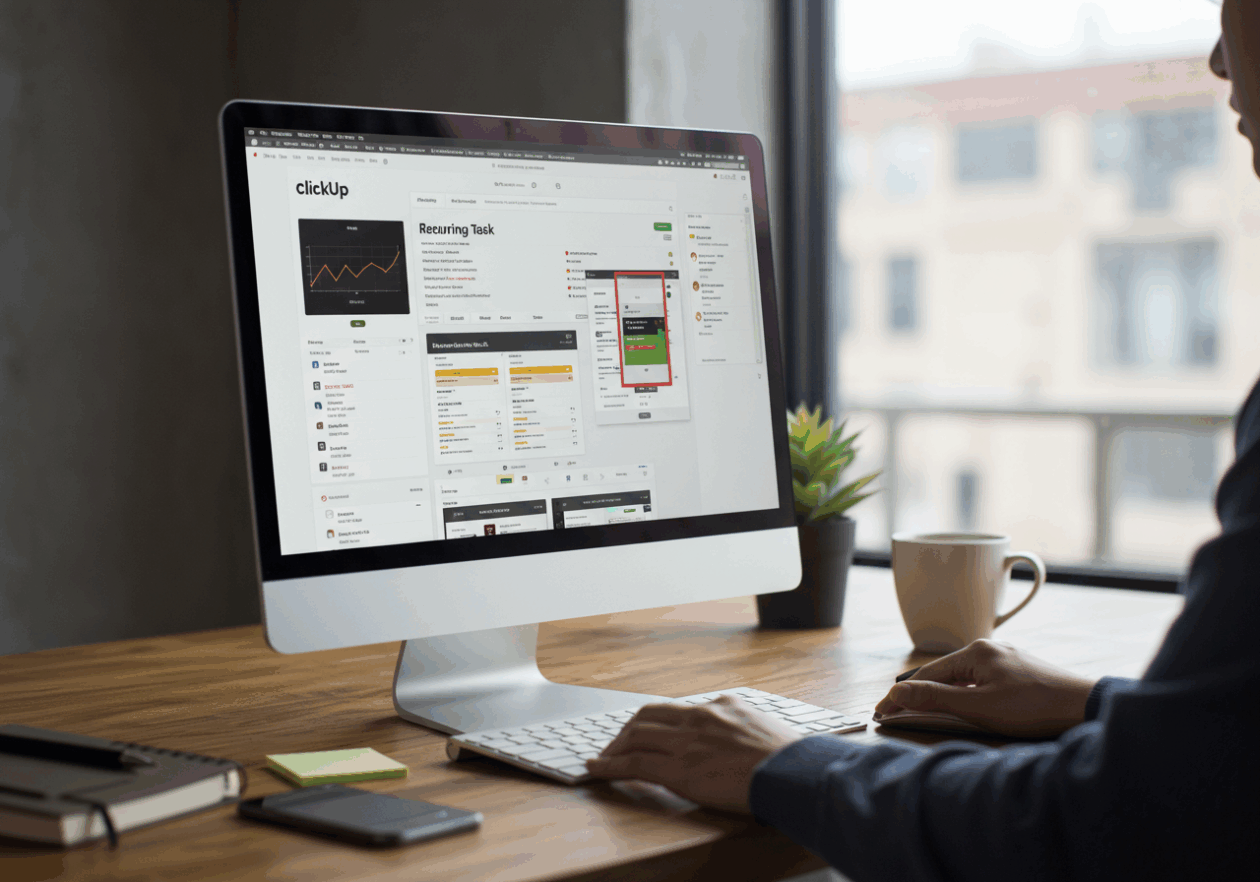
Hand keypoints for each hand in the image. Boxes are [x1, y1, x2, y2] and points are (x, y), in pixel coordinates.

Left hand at [585, 695, 801, 812]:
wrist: (793, 772)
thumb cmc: (790, 760)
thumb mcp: (766, 729)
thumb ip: (745, 728)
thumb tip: (743, 741)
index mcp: (722, 706)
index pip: (677, 709)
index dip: (655, 722)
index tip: (646, 731)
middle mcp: (700, 717)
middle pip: (649, 715)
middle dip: (627, 730)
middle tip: (616, 745)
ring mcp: (687, 742)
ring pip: (636, 736)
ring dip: (614, 748)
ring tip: (603, 759)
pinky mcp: (679, 770)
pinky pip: (634, 764)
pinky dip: (609, 766)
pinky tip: (597, 770)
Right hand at [874, 639, 1098, 737]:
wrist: (1086, 707)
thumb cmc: (1033, 707)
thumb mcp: (978, 707)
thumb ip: (935, 699)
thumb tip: (897, 693)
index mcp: (975, 651)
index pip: (926, 674)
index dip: (901, 695)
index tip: (881, 711)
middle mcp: (989, 648)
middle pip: (943, 672)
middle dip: (918, 692)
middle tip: (895, 712)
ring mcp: (1007, 658)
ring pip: (963, 676)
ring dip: (941, 692)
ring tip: (922, 710)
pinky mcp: (1021, 671)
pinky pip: (981, 679)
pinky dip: (964, 692)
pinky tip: (964, 705)